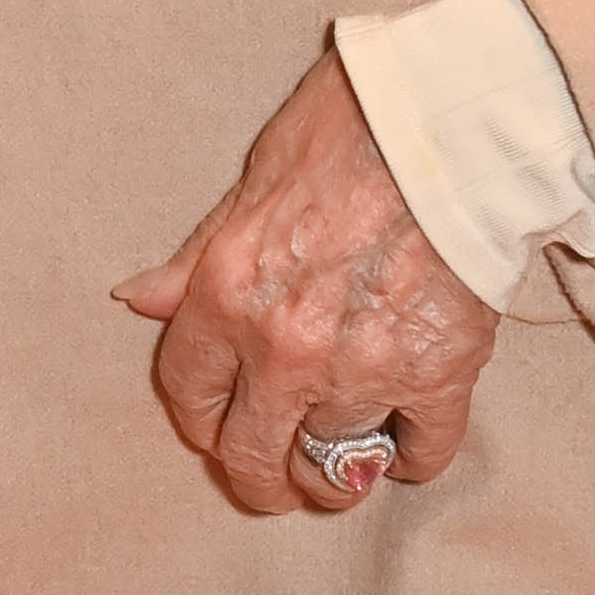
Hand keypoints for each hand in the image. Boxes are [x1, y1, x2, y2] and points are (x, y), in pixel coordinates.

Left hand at [118, 48, 498, 514]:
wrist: (454, 120)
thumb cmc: (353, 128)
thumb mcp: (253, 182)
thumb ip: (198, 258)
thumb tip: (140, 297)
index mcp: (229, 296)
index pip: (189, 398)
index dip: (203, 418)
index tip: (221, 422)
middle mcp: (286, 348)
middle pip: (254, 460)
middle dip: (261, 474)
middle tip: (278, 467)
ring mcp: (364, 370)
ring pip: (334, 471)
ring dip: (336, 467)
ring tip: (345, 447)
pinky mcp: (439, 378)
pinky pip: (419, 458)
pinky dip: (411, 455)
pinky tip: (406, 430)